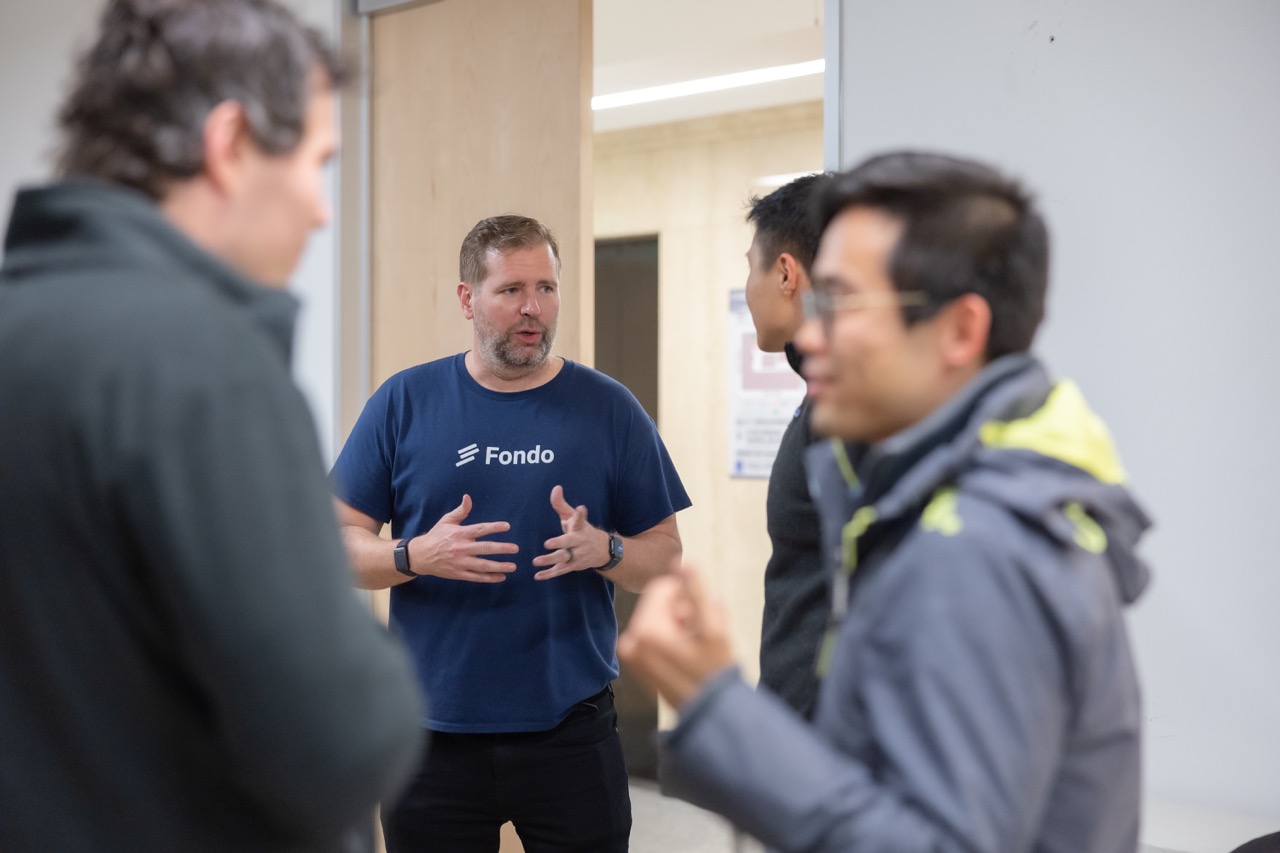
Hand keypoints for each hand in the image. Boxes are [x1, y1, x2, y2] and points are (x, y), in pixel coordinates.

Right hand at [410, 494, 517, 582]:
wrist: (420, 556)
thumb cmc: (436, 536)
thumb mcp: (446, 521)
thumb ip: (460, 511)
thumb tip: (468, 497)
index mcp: (459, 533)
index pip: (480, 529)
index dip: (494, 527)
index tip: (507, 526)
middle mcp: (461, 548)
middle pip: (484, 548)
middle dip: (502, 548)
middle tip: (515, 548)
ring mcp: (460, 563)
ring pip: (483, 566)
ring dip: (499, 566)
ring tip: (513, 566)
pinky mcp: (459, 574)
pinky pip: (477, 577)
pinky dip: (489, 578)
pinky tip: (501, 577)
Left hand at [532, 485, 607, 579]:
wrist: (602, 550)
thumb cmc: (581, 530)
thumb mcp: (573, 517)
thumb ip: (561, 504)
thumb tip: (556, 488)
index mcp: (580, 528)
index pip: (580, 519)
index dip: (580, 514)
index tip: (580, 508)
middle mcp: (580, 542)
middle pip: (569, 543)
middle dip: (559, 543)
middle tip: (547, 543)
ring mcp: (577, 556)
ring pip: (563, 559)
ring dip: (550, 561)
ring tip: (536, 561)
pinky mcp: (573, 566)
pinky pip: (560, 571)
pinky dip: (549, 574)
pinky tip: (537, 576)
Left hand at [617, 563, 734, 709]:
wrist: (710, 717)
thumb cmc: (714, 672)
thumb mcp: (712, 629)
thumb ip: (695, 593)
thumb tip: (683, 562)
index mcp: (646, 629)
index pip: (661, 588)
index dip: (684, 593)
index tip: (700, 611)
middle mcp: (632, 641)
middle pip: (657, 605)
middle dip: (680, 610)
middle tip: (701, 630)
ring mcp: (632, 655)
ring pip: (656, 620)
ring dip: (677, 624)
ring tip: (696, 643)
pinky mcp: (637, 665)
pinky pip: (651, 637)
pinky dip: (668, 638)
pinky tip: (687, 652)